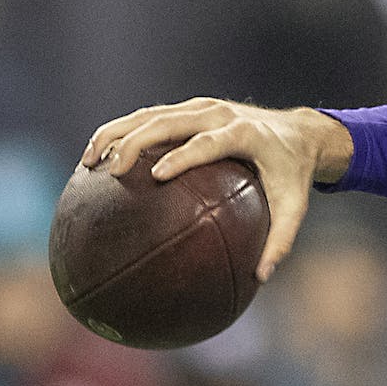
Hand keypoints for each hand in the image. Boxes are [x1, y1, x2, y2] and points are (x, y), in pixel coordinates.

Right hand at [80, 98, 354, 281]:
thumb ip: (281, 240)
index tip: (157, 176)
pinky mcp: (190, 108)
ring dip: (116, 133)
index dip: (183, 155)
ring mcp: (202, 107)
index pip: (209, 142)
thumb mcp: (295, 206)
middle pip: (169, 120)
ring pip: (150, 114)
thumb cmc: (293, 175)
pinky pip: (149, 117)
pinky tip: (96, 161)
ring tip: (87, 163)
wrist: (299, 133)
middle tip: (110, 170)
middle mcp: (220, 114)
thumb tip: (260, 278)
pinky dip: (121, 133)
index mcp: (245, 134)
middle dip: (136, 141)